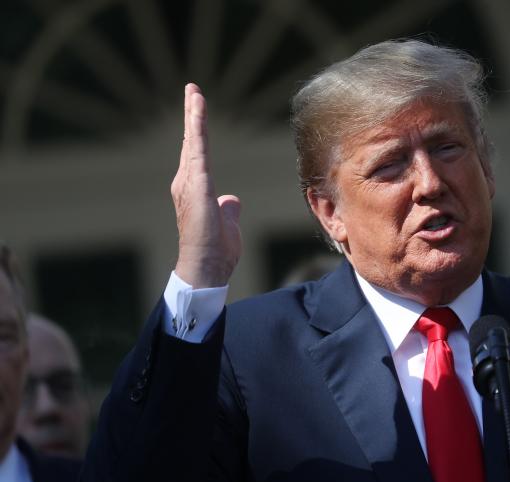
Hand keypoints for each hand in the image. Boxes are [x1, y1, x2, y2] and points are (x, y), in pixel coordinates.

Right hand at [171, 83, 241, 287]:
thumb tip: (231, 199)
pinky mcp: (197, 186)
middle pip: (191, 143)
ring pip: (193, 143)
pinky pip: (198, 151)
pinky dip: (197, 128)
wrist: (206, 269)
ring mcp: (189, 184)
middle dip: (192, 116)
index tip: (197, 110)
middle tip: (192, 91)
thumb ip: (228, 208)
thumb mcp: (227, 223)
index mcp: (195, 190)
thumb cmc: (215, 251)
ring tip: (194, 92)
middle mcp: (186, 183)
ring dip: (194, 116)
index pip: (196, 155)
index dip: (196, 132)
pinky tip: (198, 110)